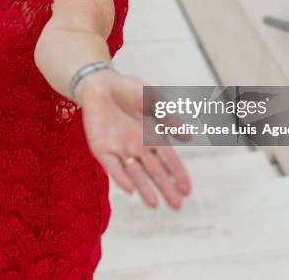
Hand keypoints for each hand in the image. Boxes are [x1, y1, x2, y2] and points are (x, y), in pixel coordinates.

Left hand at [75, 70, 191, 209]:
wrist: (100, 82)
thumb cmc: (129, 88)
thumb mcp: (153, 100)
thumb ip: (168, 117)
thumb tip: (188, 138)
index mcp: (153, 136)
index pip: (169, 159)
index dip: (178, 174)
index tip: (187, 191)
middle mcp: (138, 146)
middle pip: (155, 171)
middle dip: (166, 188)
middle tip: (177, 206)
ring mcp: (120, 149)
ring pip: (135, 173)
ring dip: (144, 188)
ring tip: (155, 205)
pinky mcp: (102, 148)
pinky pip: (112, 166)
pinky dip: (120, 177)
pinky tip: (129, 189)